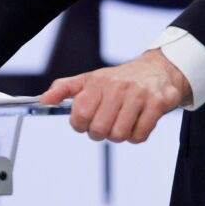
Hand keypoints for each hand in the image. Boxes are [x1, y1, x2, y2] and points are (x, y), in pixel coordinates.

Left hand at [39, 49, 192, 143]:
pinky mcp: (158, 103)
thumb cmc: (122, 79)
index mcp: (99, 81)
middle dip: (101, 133)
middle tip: (108, 123)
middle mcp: (119, 86)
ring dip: (120, 135)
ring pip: (119, 135)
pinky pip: (140, 135)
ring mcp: (140, 94)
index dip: (81, 125)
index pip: (80, 115)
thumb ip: (65, 89)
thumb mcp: (91, 79)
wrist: (160, 69)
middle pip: (99, 129)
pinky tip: (138, 123)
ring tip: (124, 122)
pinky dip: (137, 136)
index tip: (88, 121)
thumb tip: (44, 100)